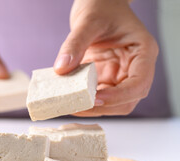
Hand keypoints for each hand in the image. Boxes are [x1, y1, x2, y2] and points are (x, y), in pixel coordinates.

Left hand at [53, 0, 157, 116]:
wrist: (98, 5)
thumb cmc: (101, 8)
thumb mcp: (88, 21)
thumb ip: (75, 44)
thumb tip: (61, 69)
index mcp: (143, 52)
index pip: (139, 83)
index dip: (119, 96)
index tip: (96, 98)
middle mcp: (135, 68)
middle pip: (127, 100)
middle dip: (102, 107)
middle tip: (76, 106)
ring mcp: (120, 76)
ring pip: (112, 104)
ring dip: (91, 108)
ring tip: (68, 105)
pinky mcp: (106, 79)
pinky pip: (98, 97)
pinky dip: (84, 101)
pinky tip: (68, 99)